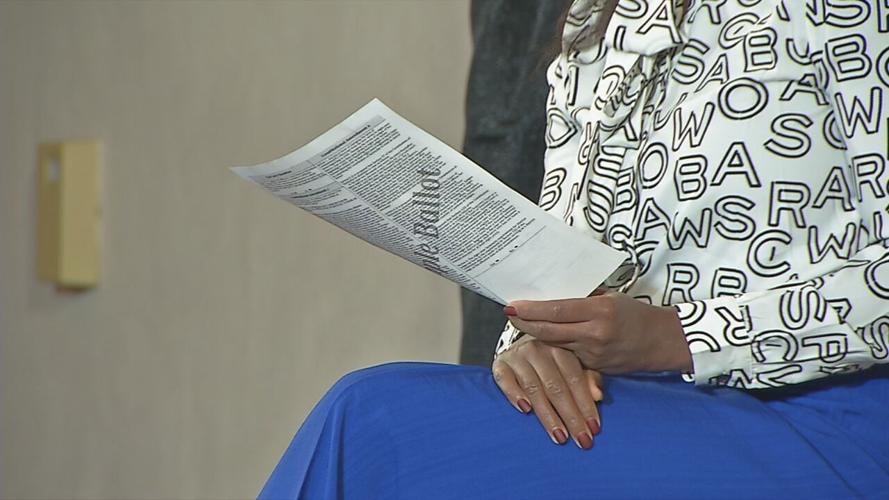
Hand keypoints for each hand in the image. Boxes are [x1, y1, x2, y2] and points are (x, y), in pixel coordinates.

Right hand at [492, 335, 602, 449]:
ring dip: (547, 415)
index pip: (575, 379)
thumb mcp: (576, 365)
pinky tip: (525, 409)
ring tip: (559, 436)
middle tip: (581, 440)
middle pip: (556, 387)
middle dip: (571, 416)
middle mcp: (538, 348)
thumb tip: (598, 396)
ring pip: (533, 388)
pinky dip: (513, 393)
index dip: (585, 405)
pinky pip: (504, 380)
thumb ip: (589, 378)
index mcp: (561, 347)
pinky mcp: (500, 364)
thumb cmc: (554, 361)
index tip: (594, 429)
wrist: (523, 344)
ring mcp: (517, 355)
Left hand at [504, 291, 692, 374]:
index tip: (512, 305)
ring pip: (555, 345)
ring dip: (537, 335)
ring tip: (522, 323)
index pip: (557, 310)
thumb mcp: (611, 298)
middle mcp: (595, 334)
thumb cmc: (637, 314)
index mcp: (599, 311)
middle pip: (549, 331)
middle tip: (510, 314)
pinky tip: (544, 340)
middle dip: (525, 323)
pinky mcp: (595, 368)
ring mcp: (594, 354)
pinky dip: (556, 348)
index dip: (531, 309)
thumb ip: (584, 298)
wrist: (663, 342)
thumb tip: (553, 295)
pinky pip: (569, 357)